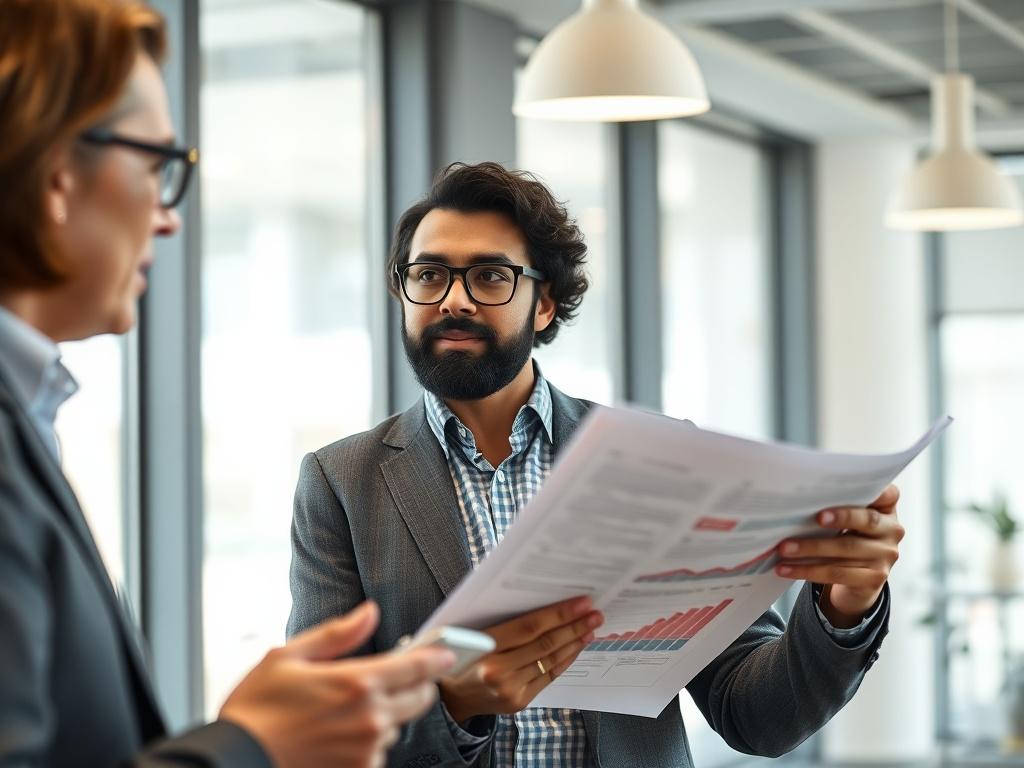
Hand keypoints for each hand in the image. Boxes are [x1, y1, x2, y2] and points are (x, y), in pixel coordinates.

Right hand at [219, 601, 455, 767]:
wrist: (234, 760)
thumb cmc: (255, 707)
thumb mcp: (288, 656)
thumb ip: (338, 634)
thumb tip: (370, 612)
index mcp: (356, 683)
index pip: (416, 667)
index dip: (436, 658)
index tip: (448, 653)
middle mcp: (369, 719)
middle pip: (419, 699)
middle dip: (415, 685)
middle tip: (392, 678)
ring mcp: (366, 750)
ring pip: (397, 726)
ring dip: (386, 716)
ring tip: (344, 712)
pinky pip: (379, 753)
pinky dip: (368, 743)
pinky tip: (337, 736)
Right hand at [439, 596, 602, 722]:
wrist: (449, 698)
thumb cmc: (458, 656)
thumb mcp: (467, 632)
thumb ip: (496, 619)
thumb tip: (535, 597)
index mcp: (484, 648)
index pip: (529, 627)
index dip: (558, 613)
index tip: (581, 602)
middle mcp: (499, 671)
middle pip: (545, 644)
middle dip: (574, 626)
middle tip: (594, 612)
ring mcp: (511, 689)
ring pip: (551, 661)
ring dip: (574, 642)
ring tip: (591, 627)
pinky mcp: (519, 702)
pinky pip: (549, 677)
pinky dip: (565, 660)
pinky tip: (576, 647)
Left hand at [776, 484, 903, 627]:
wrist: (858, 581)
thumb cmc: (847, 538)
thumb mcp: (848, 520)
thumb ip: (838, 505)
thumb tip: (798, 500)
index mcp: (887, 509)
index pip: (888, 494)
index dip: (875, 490)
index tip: (854, 483)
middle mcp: (893, 531)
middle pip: (866, 521)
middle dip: (838, 518)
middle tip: (813, 518)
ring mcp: (886, 557)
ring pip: (846, 549)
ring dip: (810, 549)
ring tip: (783, 549)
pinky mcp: (874, 579)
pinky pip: (837, 574)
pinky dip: (808, 571)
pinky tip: (787, 569)